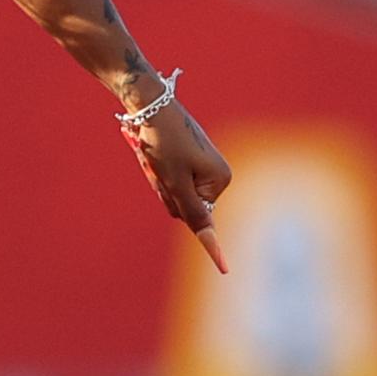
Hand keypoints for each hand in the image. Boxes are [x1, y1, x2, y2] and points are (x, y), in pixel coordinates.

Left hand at [121, 101, 231, 273]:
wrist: (151, 104)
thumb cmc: (164, 142)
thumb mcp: (175, 181)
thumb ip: (191, 211)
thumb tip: (208, 237)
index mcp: (220, 181)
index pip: (204, 218)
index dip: (211, 247)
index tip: (226, 271)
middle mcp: (216, 175)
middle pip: (183, 206)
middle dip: (165, 193)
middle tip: (159, 169)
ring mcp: (201, 167)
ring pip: (173, 193)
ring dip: (158, 181)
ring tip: (154, 158)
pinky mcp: (187, 160)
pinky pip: (168, 179)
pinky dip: (156, 171)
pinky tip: (152, 154)